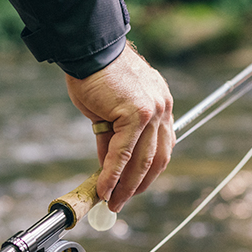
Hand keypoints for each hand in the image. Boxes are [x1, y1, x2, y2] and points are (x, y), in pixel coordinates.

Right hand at [65, 41, 174, 211]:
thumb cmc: (95, 75)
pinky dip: (112, 175)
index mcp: (160, 104)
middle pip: (156, 159)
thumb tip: (108, 168)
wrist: (89, 49)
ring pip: (142, 161)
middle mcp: (163, 108)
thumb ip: (114, 138)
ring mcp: (153, 111)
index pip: (160, 147)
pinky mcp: (137, 114)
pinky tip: (103, 189)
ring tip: (112, 202)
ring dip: (126, 186)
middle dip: (138, 185)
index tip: (133, 187)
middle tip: (121, 202)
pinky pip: (123, 154)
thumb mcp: (108, 110)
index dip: (147, 172)